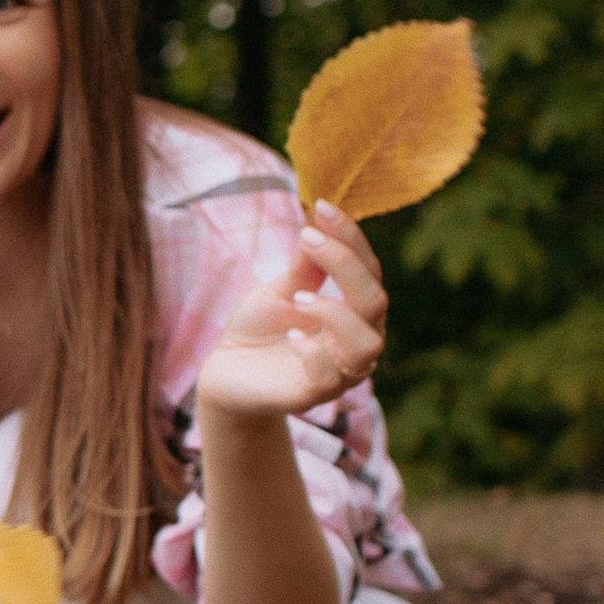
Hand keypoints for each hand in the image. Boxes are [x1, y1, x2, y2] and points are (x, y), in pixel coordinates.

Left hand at [193, 201, 386, 424]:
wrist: (226, 372)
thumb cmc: (258, 329)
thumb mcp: (280, 289)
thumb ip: (306, 266)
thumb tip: (320, 221)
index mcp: (353, 311)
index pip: (370, 271)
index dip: (351, 237)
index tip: (322, 207)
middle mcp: (354, 341)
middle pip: (377, 302)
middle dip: (346, 265)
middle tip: (307, 241)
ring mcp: (337, 372)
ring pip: (367, 345)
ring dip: (336, 313)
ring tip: (299, 299)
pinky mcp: (310, 396)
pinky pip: (329, 378)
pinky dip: (312, 352)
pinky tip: (291, 336)